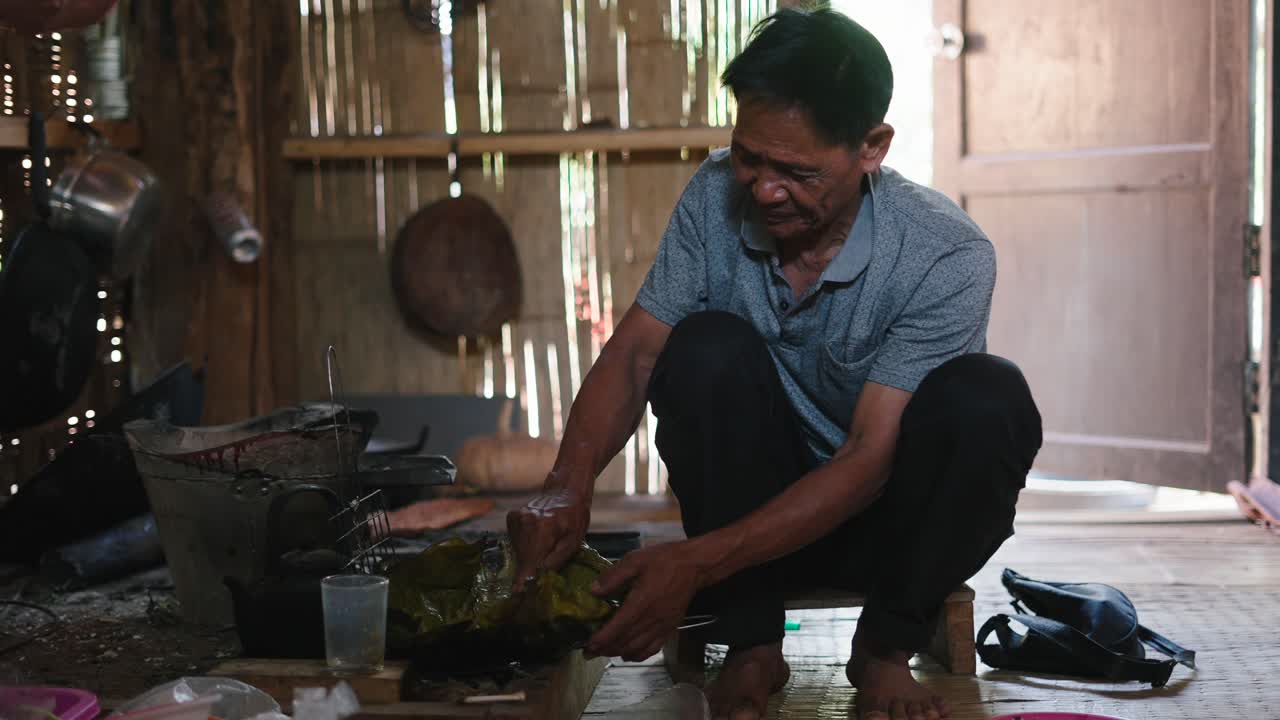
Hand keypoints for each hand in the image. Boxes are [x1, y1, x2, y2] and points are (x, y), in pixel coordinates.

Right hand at [507, 486, 590, 591]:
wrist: (566, 490)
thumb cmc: (575, 517)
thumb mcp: (574, 542)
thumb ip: (556, 561)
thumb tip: (538, 578)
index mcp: (542, 531)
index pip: (528, 566)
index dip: (525, 584)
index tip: (521, 599)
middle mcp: (525, 524)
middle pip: (522, 561)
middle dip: (530, 571)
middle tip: (540, 574)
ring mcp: (516, 519)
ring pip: (518, 552)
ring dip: (529, 557)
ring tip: (544, 549)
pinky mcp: (512, 517)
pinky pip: (516, 541)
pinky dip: (525, 545)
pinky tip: (537, 538)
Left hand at [586, 542, 702, 661]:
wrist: (694, 566)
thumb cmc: (663, 560)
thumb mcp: (635, 560)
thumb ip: (613, 576)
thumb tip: (593, 591)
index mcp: (641, 603)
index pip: (617, 628)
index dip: (601, 640)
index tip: (587, 645)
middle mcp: (651, 620)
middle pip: (625, 643)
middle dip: (605, 649)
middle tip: (589, 651)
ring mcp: (662, 627)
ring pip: (637, 649)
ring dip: (619, 653)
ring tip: (605, 651)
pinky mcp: (670, 629)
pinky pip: (652, 649)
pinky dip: (638, 655)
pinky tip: (628, 653)